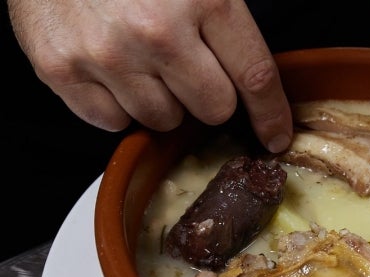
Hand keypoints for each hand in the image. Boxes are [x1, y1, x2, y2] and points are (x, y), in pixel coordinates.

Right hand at [7, 0, 292, 152]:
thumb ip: (228, 16)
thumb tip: (259, 76)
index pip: (256, 77)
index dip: (272, 115)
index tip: (276, 136)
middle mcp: (157, 32)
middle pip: (214, 109)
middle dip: (209, 96)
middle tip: (188, 67)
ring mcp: (108, 54)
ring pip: (164, 120)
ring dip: (162, 100)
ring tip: (141, 60)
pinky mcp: (63, 70)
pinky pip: (113, 122)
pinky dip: (117, 104)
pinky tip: (111, 69)